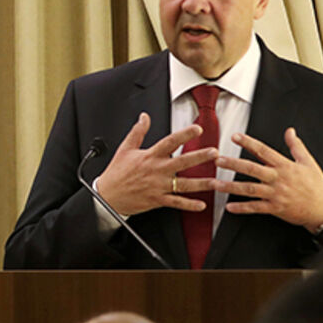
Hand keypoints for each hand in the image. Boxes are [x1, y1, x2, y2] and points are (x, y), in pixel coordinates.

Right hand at [95, 112, 219, 216]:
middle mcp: (156, 171)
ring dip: (201, 183)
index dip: (184, 135)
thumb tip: (144, 117)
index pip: (170, 142)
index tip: (198, 129)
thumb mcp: (125, 149)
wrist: (107, 196)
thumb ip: (137, 132)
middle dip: (199, 157)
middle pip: (181, 162)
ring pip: (183, 184)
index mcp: (149, 157)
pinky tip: (201, 205)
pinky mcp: (157, 200)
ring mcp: (158, 186)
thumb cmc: (116, 173)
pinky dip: (189, 205)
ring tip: (216, 182)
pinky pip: (176, 202)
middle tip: (214, 153)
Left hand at [212, 128, 322, 230]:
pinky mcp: (275, 208)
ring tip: (215, 183)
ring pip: (250, 189)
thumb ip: (296, 146)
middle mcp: (279, 179)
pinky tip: (228, 206)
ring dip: (231, 187)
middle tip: (217, 160)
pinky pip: (255, 208)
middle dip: (233, 164)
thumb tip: (290, 130)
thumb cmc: (317, 185)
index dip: (249, 143)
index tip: (235, 136)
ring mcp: (276, 194)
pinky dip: (242, 208)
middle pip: (252, 169)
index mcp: (286, 166)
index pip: (264, 151)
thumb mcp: (309, 162)